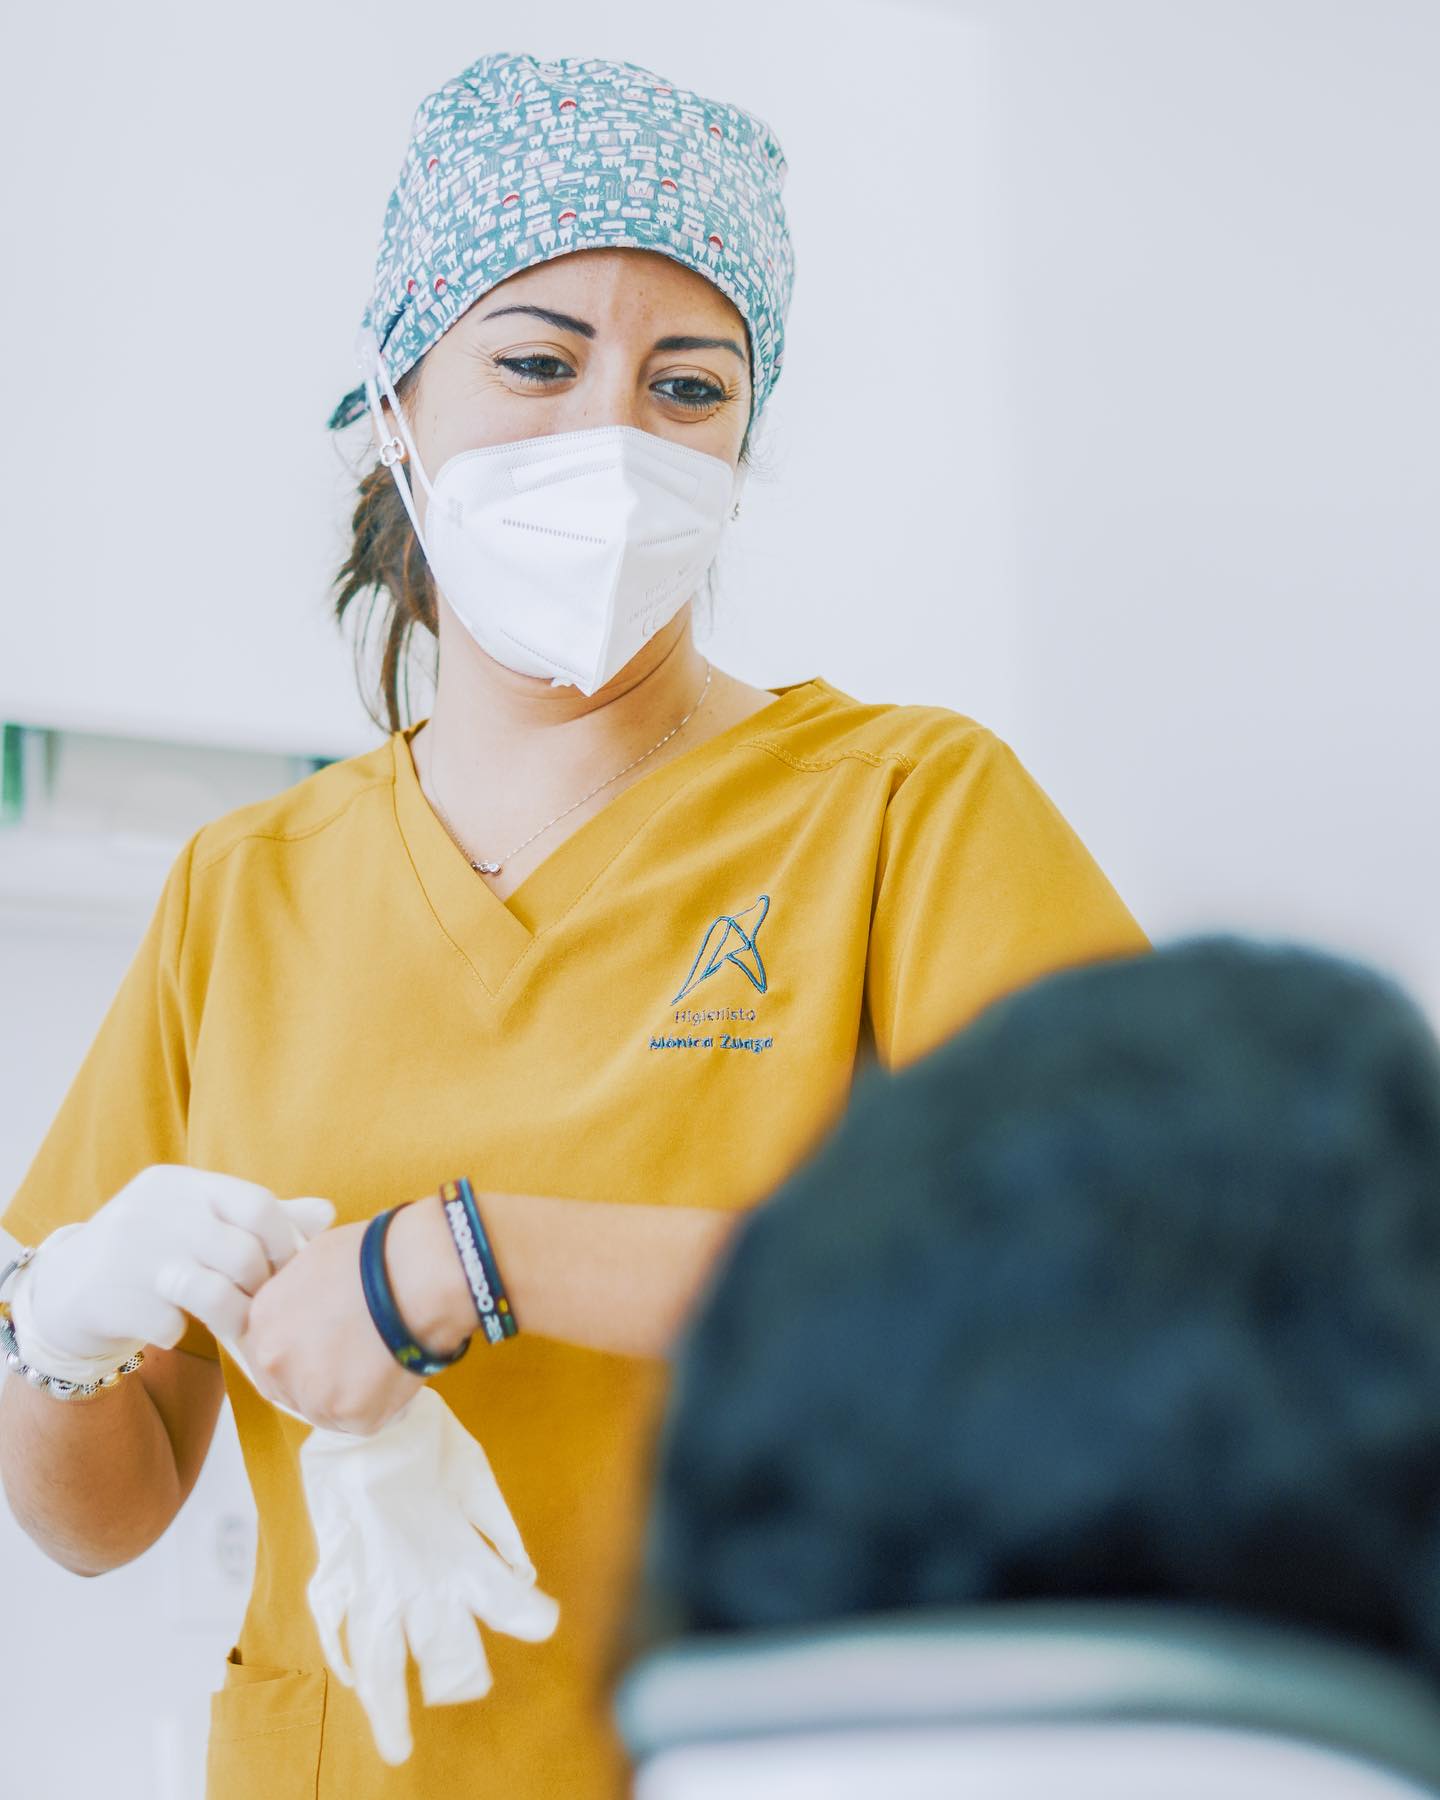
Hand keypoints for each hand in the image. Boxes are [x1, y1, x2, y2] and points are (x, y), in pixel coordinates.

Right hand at [18, 1165, 334, 1374]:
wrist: (64, 1290)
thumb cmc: (153, 1251)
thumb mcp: (198, 1221)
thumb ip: (261, 1217)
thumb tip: (328, 1212)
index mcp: (181, 1185)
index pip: (256, 1203)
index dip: (284, 1241)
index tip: (289, 1268)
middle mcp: (153, 1209)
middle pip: (242, 1253)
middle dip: (260, 1286)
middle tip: (261, 1303)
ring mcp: (128, 1252)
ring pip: (212, 1290)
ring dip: (231, 1314)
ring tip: (231, 1321)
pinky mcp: (108, 1296)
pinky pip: (172, 1325)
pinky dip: (179, 1332)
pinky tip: (170, 1328)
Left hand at [237, 1214, 446, 1434]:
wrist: (418, 1274)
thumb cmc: (377, 1255)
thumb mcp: (316, 1262)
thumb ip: (299, 1298)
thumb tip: (313, 1313)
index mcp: (264, 1319)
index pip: (268, 1354)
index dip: (299, 1354)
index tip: (326, 1350)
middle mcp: (274, 1361)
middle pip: (289, 1389)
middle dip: (318, 1381)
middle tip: (355, 1362)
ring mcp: (310, 1392)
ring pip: (326, 1410)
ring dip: (350, 1395)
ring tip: (384, 1361)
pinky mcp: (350, 1415)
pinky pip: (363, 1421)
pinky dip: (381, 1404)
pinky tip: (397, 1370)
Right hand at [301, 1386, 559, 1763]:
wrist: (358, 1412)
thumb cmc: (421, 1437)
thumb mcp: (475, 1475)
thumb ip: (499, 1533)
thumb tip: (521, 1577)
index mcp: (458, 1556)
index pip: (509, 1608)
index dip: (533, 1619)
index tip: (543, 1621)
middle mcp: (416, 1584)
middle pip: (446, 1658)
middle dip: (464, 1678)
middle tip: (471, 1687)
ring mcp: (368, 1586)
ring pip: (381, 1668)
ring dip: (391, 1714)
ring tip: (398, 1749)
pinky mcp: (332, 1576)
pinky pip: (336, 1632)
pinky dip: (347, 1661)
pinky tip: (357, 1680)